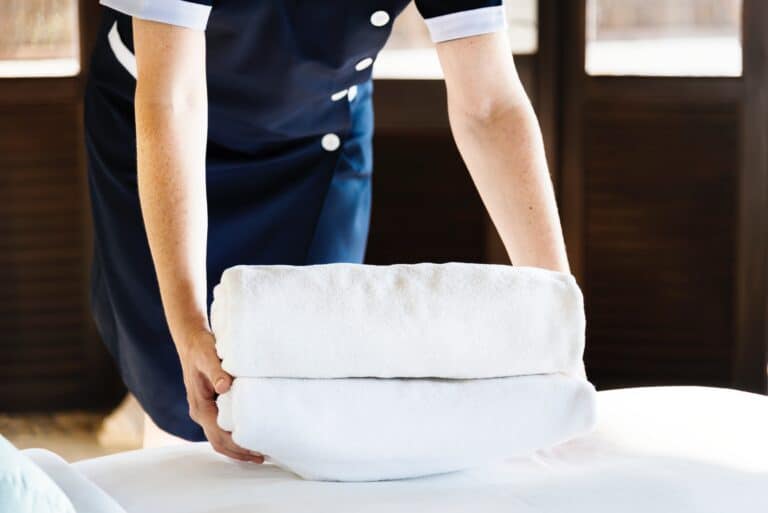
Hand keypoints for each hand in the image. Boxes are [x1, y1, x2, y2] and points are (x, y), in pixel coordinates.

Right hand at [177, 330, 262, 462]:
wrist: (191, 341)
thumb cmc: (201, 348)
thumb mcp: (208, 357)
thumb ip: (217, 372)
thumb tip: (225, 387)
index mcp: (200, 406)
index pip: (219, 435)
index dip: (238, 445)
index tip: (256, 450)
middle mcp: (201, 412)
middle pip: (219, 443)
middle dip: (239, 453)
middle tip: (262, 458)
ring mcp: (205, 411)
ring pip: (220, 438)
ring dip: (237, 448)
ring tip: (259, 452)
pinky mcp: (210, 406)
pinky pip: (221, 428)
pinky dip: (235, 437)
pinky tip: (249, 435)